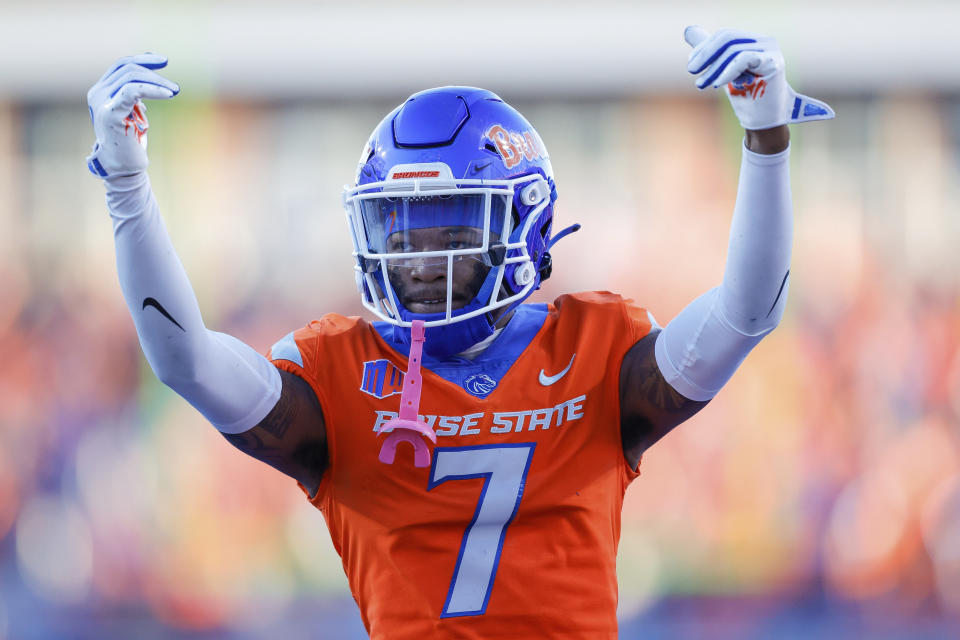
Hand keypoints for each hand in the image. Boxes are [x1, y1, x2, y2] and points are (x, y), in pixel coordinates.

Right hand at [86, 54, 178, 177]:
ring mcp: (101, 103)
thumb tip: (152, 82)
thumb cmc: (130, 141)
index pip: (121, 65)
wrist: (122, 166)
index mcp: (101, 90)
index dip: (143, 59)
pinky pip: (132, 91)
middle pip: (128, 69)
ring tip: (175, 91)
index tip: (164, 61)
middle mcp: (97, 93)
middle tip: (175, 87)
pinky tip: (168, 94)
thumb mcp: (133, 113)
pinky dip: (153, 89)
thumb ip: (135, 96)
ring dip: (157, 82)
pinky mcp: (110, 113)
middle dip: (155, 74)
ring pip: (131, 77)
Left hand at [684, 26, 833, 130]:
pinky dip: (727, 70)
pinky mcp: (773, 62)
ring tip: (701, 84)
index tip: (691, 64)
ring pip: (734, 50)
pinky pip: (745, 58)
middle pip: (728, 38)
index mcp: (753, 40)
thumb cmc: (745, 97)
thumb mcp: (722, 71)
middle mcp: (764, 41)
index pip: (725, 35)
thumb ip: (709, 52)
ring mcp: (771, 50)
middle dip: (706, 54)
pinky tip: (717, 84)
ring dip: (714, 68)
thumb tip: (689, 31)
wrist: (763, 120)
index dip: (705, 48)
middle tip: (691, 71)